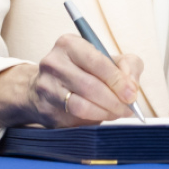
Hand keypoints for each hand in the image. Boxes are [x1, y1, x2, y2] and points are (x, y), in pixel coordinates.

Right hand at [0, 34, 143, 129]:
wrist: (35, 90)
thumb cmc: (79, 74)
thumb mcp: (102, 60)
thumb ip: (126, 65)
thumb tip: (134, 84)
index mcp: (68, 43)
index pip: (98, 59)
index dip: (119, 79)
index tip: (132, 94)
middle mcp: (52, 61)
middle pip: (91, 86)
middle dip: (115, 103)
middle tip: (127, 113)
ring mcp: (43, 86)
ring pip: (80, 106)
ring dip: (103, 117)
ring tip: (114, 119)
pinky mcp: (41, 109)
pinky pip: (69, 121)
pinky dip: (88, 125)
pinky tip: (96, 124)